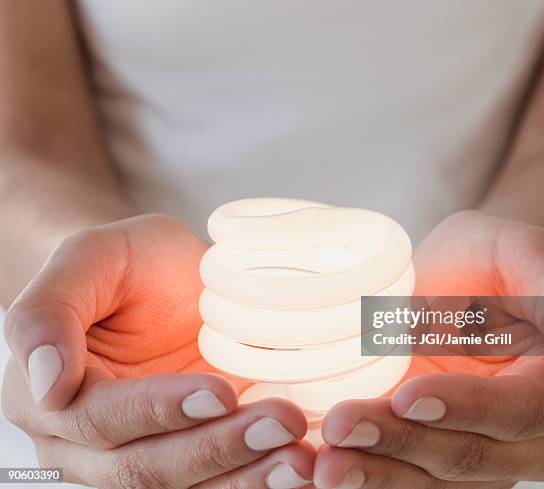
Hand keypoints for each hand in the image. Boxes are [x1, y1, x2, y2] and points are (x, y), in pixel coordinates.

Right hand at [2, 214, 314, 487]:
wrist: (166, 277)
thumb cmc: (130, 263)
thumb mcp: (91, 258)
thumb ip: (49, 311)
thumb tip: (44, 383)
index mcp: (51, 396)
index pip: (99, 418)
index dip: (159, 410)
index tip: (219, 392)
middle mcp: (90, 442)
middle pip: (145, 466)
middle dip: (216, 449)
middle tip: (280, 423)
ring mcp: (145, 452)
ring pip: (186, 487)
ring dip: (245, 477)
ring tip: (299, 459)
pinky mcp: (192, 453)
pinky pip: (218, 481)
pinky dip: (258, 478)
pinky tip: (300, 465)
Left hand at [314, 211, 543, 487]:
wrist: (455, 283)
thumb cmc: (487, 261)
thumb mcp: (523, 252)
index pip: (519, 413)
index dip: (466, 409)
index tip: (408, 396)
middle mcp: (529, 437)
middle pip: (470, 458)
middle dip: (403, 444)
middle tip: (340, 426)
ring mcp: (480, 453)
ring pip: (433, 481)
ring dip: (376, 474)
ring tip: (323, 464)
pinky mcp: (434, 456)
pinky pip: (404, 480)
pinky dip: (366, 475)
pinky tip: (321, 467)